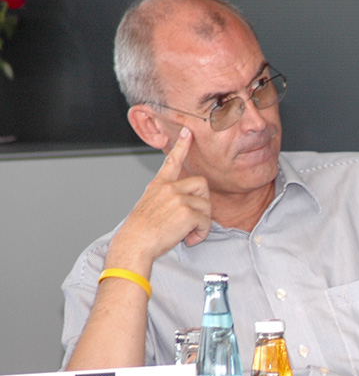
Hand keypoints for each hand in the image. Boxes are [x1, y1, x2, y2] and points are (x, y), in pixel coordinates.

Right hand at [106, 127, 212, 272]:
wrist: (135, 243)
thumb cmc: (141, 230)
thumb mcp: (150, 204)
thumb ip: (166, 197)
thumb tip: (185, 202)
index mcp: (159, 185)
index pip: (172, 161)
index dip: (182, 146)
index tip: (188, 132)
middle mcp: (169, 188)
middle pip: (202, 184)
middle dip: (203, 202)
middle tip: (193, 218)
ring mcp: (178, 198)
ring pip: (207, 205)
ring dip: (202, 222)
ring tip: (188, 231)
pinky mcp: (186, 212)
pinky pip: (206, 221)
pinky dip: (201, 233)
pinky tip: (189, 239)